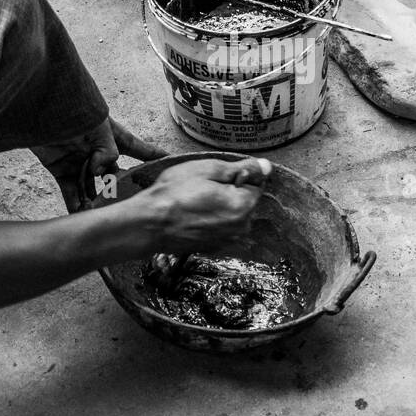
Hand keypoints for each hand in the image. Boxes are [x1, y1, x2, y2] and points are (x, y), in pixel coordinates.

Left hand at [32, 117, 165, 211]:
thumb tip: (100, 175)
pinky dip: (75, 204)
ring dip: (96, 202)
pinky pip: (71, 192)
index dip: (153, 156)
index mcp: (114, 138)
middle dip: (119, 192)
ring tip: (102, 216)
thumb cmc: (77, 112)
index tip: (169, 161)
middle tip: (125, 206)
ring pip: (92, 189)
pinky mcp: (62, 170)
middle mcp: (99, 152)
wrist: (45, 109)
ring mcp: (81, 163)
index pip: (139, 149)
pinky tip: (82, 216)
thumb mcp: (102, 131)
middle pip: (115, 176)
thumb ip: (107, 155)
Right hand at [138, 157, 271, 254]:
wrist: (149, 225)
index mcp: (244, 207)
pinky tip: (193, 216)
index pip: (255, 184)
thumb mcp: (208, 169)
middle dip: (229, 192)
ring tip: (195, 203)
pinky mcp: (215, 248)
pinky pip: (221, 228)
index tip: (213, 178)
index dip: (235, 176)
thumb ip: (242, 169)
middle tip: (201, 189)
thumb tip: (266, 167)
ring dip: (220, 207)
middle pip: (245, 201)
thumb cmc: (174, 194)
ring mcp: (228, 241)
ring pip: (233, 215)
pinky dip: (212, 221)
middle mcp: (241, 228)